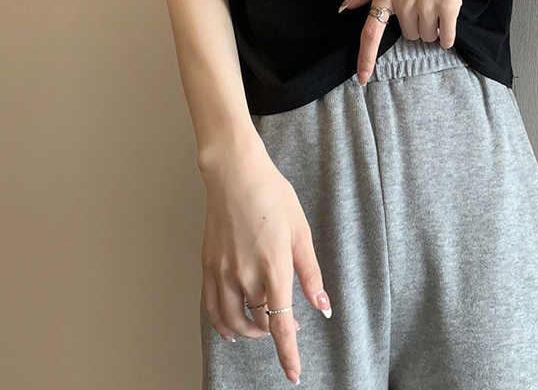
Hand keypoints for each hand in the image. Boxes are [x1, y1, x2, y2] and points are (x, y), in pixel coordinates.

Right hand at [199, 140, 331, 384]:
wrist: (235, 173)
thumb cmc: (272, 196)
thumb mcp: (301, 231)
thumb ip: (310, 273)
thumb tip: (322, 306)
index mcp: (274, 267)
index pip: (280, 324)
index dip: (288, 353)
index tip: (294, 374)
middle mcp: (245, 275)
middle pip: (259, 324)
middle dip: (276, 332)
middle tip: (290, 323)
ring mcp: (222, 272)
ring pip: (233, 321)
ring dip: (250, 332)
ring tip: (262, 329)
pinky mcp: (208, 265)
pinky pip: (211, 307)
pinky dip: (221, 323)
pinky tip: (231, 326)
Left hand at [338, 0, 470, 83]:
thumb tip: (344, 6)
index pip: (370, 33)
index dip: (365, 58)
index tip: (363, 79)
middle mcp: (403, 3)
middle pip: (407, 35)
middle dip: (415, 24)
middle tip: (422, 1)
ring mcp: (426, 6)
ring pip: (426, 36)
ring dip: (431, 28)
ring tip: (436, 3)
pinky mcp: (448, 7)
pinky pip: (446, 36)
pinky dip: (447, 37)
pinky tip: (448, 26)